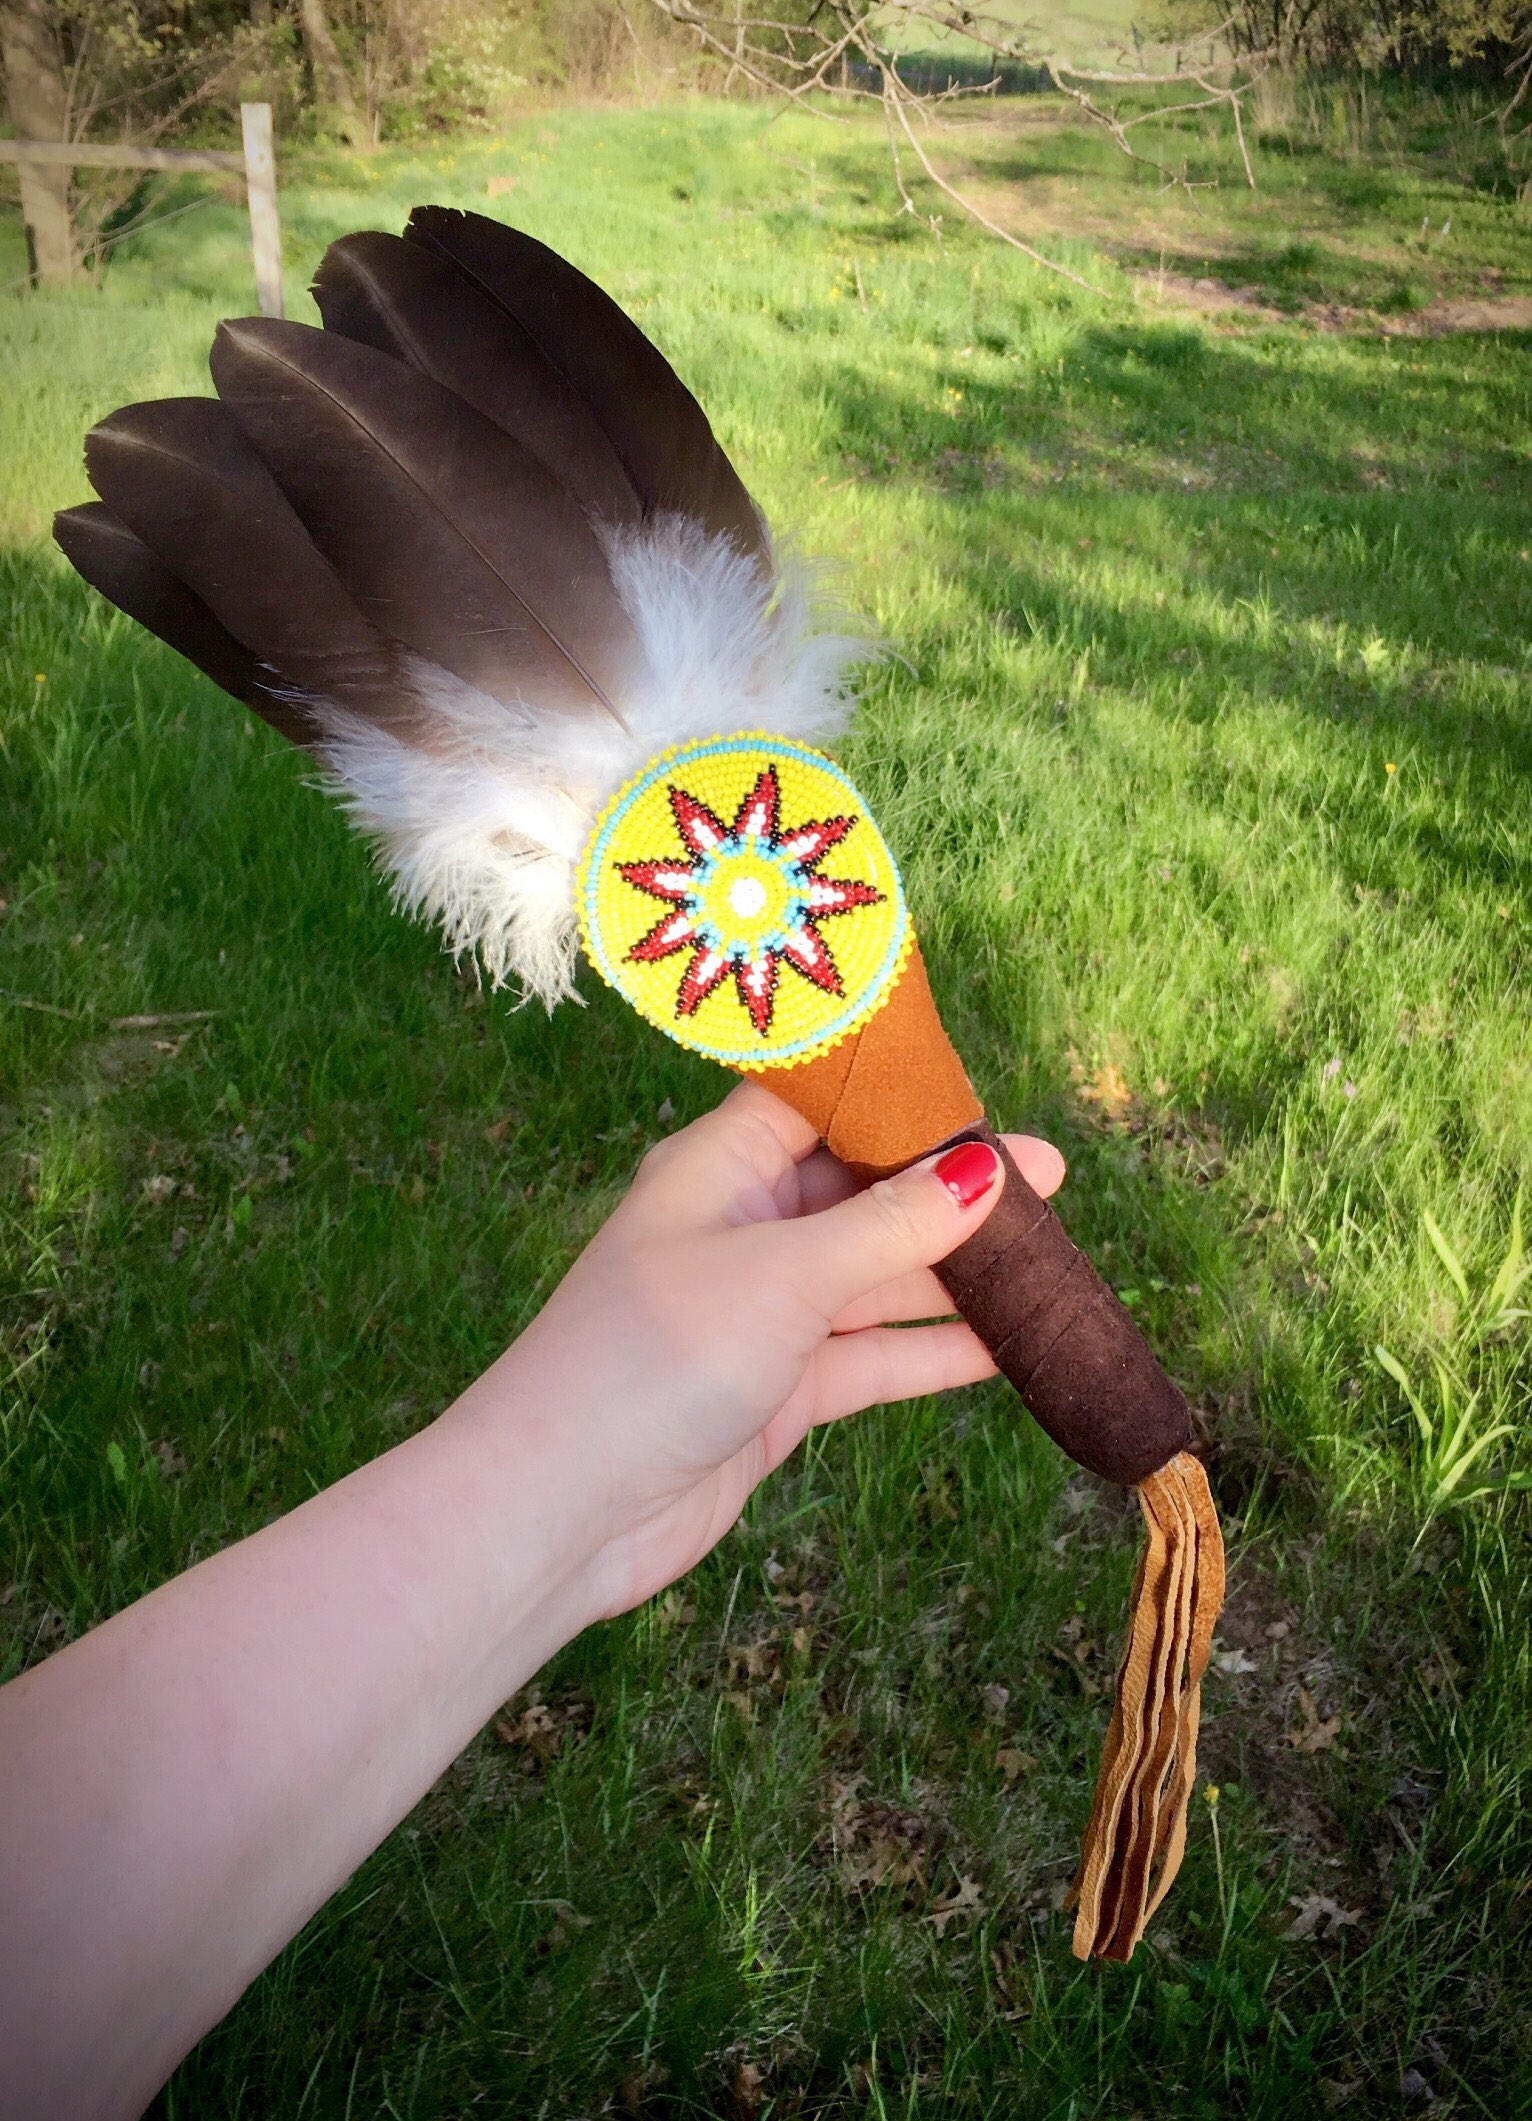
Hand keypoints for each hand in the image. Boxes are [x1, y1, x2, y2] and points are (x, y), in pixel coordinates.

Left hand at [499, 1081, 1065, 1615]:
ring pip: (876, 1276)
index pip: (823, 1104)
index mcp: (720, 1167)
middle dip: (951, 1188)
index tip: (989, 1098)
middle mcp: (742, 1228)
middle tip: (1055, 1182)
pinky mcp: (776, 1389)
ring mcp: (761, 1312)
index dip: (902, 1099)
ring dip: (954, 1273)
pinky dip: (933, 1350)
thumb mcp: (786, 1275)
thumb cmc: (653, 1356)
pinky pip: (871, 1354)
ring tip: (1052, 1261)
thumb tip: (990, 1169)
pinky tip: (1010, 1345)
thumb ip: (892, 1226)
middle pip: (862, 1191)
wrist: (562, 1507)